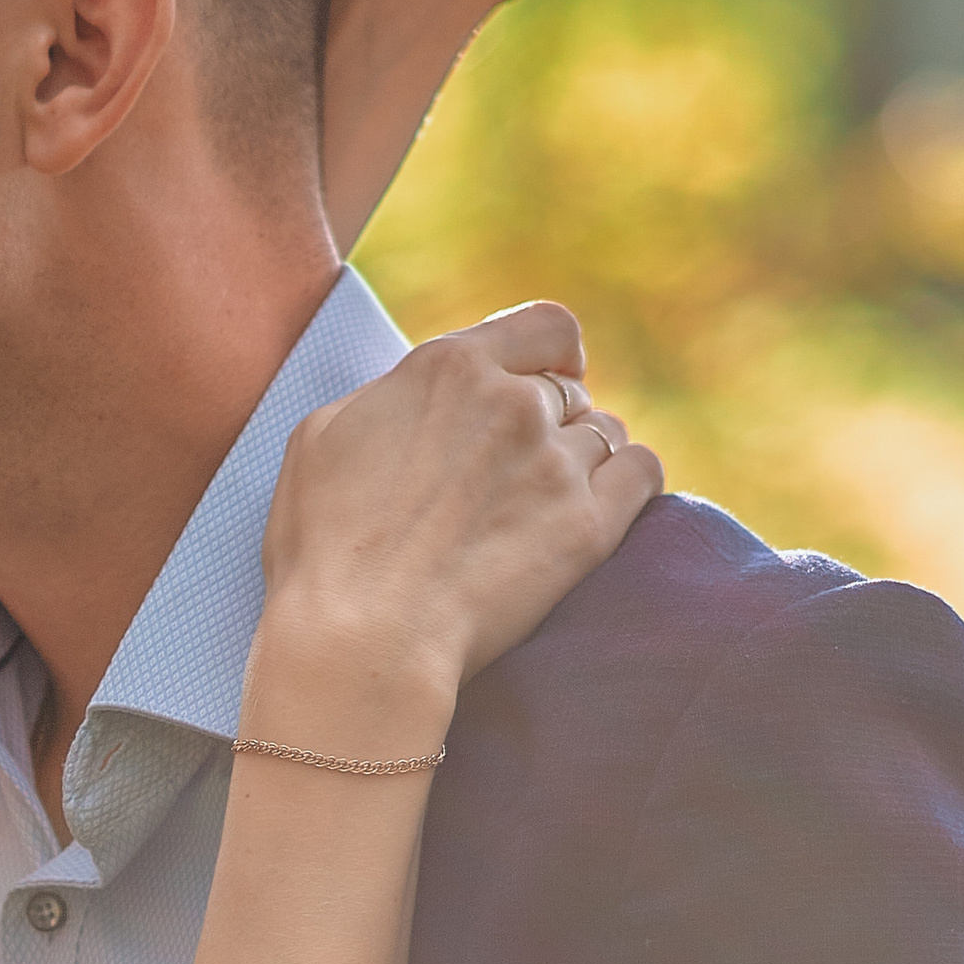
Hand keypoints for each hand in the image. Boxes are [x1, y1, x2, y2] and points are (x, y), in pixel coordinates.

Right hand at [255, 303, 659, 724]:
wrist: (363, 636)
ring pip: (604, 432)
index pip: (543, 328)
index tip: (554, 375)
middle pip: (567, 391)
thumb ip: (385, 397)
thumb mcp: (321, 439)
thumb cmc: (323, 548)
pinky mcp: (588, 526)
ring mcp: (556, 463)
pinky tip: (607, 504)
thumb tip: (413, 398)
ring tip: (547, 502)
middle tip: (521, 470)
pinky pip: (641, 473)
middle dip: (550, 422)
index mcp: (449, 368)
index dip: (554, 353)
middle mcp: (513, 402)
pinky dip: (629, 481)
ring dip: (582, 458)